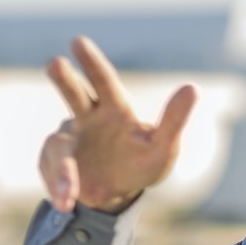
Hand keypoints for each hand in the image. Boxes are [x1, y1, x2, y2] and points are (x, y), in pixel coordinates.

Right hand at [40, 36, 195, 213]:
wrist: (116, 194)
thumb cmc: (142, 165)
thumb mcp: (163, 148)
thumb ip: (175, 120)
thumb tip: (193, 87)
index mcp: (114, 110)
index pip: (104, 82)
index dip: (92, 63)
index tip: (78, 41)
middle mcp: (87, 118)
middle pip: (74, 95)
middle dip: (65, 79)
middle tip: (55, 63)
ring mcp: (68, 140)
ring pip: (59, 147)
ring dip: (62, 170)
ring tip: (69, 194)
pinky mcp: (52, 162)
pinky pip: (53, 174)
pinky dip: (58, 188)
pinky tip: (66, 203)